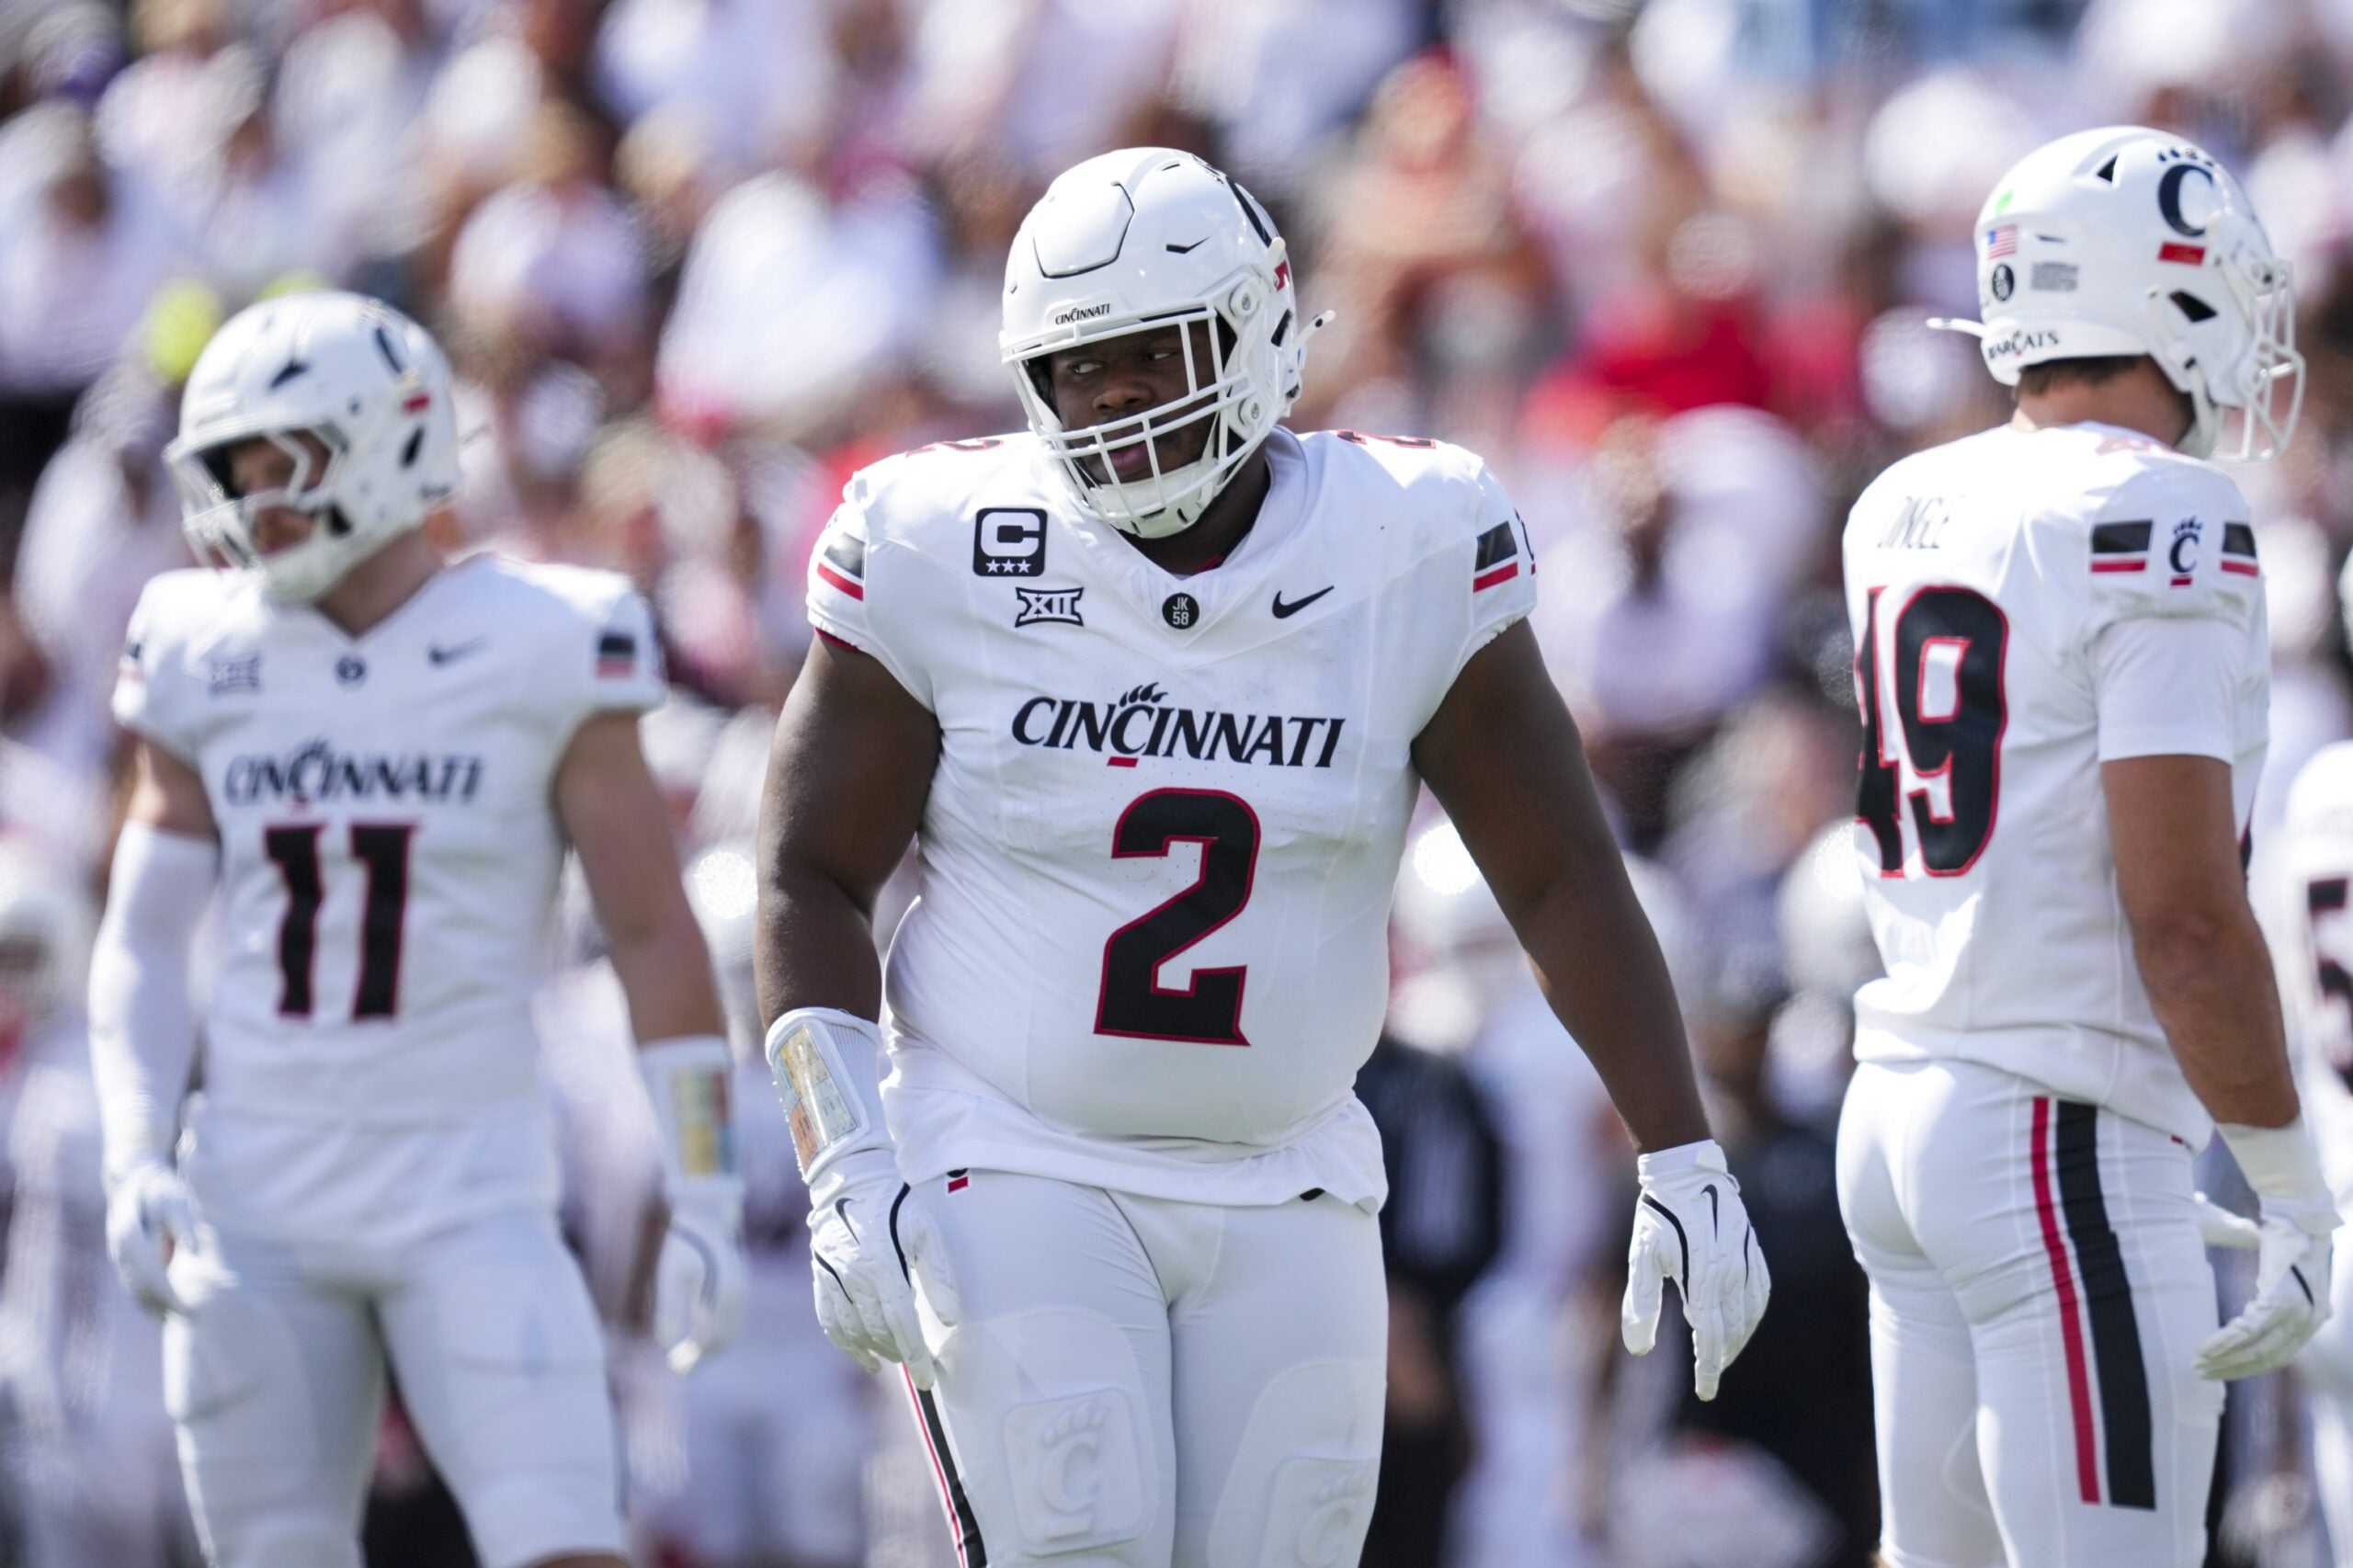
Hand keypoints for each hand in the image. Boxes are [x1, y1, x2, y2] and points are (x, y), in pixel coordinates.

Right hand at [105, 1157, 194, 1316]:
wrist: (135, 1178)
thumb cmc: (162, 1188)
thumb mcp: (175, 1201)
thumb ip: (182, 1225)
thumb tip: (193, 1250)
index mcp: (131, 1233)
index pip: (150, 1271)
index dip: (168, 1291)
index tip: (188, 1305)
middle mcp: (120, 1248)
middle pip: (140, 1285)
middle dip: (163, 1305)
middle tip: (189, 1320)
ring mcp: (118, 1255)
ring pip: (134, 1289)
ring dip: (153, 1309)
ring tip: (178, 1323)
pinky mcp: (122, 1259)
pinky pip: (133, 1286)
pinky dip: (147, 1302)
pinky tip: (163, 1315)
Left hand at [654, 1174, 746, 1372]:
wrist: (707, 1214)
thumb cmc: (684, 1245)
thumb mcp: (668, 1277)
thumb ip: (668, 1311)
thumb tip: (666, 1343)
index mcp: (722, 1299)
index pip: (709, 1342)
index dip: (692, 1359)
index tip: (673, 1367)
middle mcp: (738, 1298)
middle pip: (723, 1340)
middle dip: (702, 1357)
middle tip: (678, 1367)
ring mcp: (742, 1292)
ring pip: (730, 1332)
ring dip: (711, 1347)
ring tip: (688, 1354)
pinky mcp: (740, 1286)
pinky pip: (733, 1320)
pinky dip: (719, 1333)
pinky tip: (701, 1334)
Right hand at [808, 1153, 961, 1388]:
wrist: (850, 1180)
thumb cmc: (895, 1204)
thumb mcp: (925, 1231)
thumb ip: (937, 1276)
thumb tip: (950, 1317)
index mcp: (881, 1264)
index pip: (901, 1323)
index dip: (915, 1354)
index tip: (927, 1379)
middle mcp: (853, 1276)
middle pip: (877, 1330)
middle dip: (899, 1353)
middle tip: (916, 1364)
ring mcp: (831, 1278)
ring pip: (853, 1331)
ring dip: (874, 1351)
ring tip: (893, 1360)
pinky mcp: (819, 1277)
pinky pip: (830, 1321)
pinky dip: (845, 1343)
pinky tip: (862, 1355)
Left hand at [1622, 1140, 1769, 1399]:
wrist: (1686, 1170)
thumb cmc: (1658, 1214)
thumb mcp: (1642, 1257)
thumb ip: (1641, 1303)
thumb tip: (1638, 1350)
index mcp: (1703, 1279)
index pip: (1709, 1338)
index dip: (1708, 1369)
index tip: (1705, 1392)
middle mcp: (1730, 1274)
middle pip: (1733, 1331)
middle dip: (1722, 1357)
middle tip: (1710, 1375)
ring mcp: (1746, 1261)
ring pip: (1751, 1314)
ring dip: (1739, 1338)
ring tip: (1724, 1354)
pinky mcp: (1752, 1249)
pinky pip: (1761, 1290)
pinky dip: (1755, 1312)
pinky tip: (1745, 1319)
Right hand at [2196, 1192, 2336, 1380]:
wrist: (2300, 1211)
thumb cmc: (2287, 1234)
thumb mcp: (2281, 1270)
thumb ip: (2269, 1290)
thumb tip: (2248, 1302)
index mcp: (2313, 1317)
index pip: (2280, 1355)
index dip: (2249, 1366)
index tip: (2223, 1370)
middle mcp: (2310, 1320)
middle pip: (2269, 1358)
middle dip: (2234, 1369)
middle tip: (2204, 1373)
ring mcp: (2299, 1312)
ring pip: (2258, 1349)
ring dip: (2225, 1359)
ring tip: (2199, 1363)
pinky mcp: (2282, 1300)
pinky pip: (2248, 1330)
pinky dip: (2224, 1342)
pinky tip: (2206, 1348)